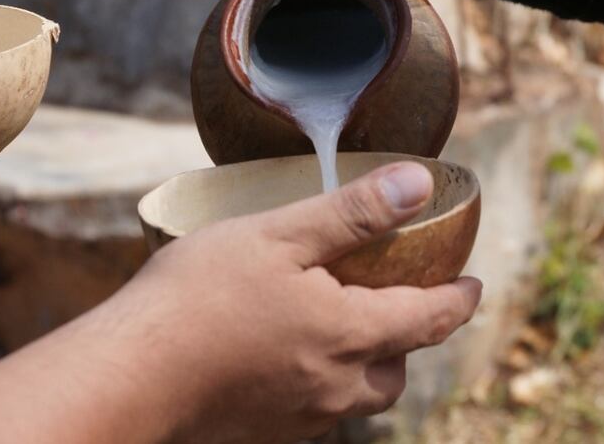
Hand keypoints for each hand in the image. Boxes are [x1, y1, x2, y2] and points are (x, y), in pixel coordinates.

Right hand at [74, 161, 481, 442]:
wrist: (130, 375)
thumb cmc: (198, 296)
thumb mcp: (278, 235)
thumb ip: (352, 213)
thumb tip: (418, 184)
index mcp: (349, 334)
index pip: (431, 320)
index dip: (459, 299)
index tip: (473, 284)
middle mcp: (336, 386)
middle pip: (397, 370)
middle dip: (410, 338)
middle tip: (401, 303)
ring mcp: (301, 417)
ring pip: (356, 395)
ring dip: (365, 365)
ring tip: (341, 328)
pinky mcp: (266, 433)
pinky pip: (315, 410)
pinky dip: (321, 382)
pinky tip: (286, 355)